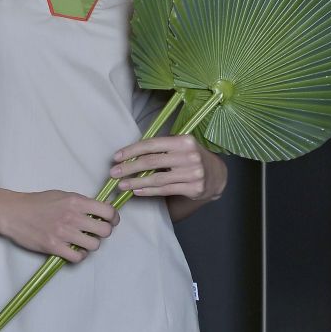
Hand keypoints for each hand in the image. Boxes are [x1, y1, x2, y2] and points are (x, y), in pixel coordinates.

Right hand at [0, 188, 119, 263]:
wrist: (13, 212)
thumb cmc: (36, 203)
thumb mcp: (61, 195)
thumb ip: (80, 203)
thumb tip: (99, 210)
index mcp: (76, 201)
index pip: (108, 211)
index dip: (114, 218)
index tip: (111, 221)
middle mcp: (72, 217)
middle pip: (105, 231)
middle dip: (103, 232)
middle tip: (96, 232)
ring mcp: (63, 233)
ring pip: (94, 245)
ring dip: (91, 245)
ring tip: (83, 242)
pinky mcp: (54, 247)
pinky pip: (78, 257)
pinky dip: (80, 255)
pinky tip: (75, 250)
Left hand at [109, 134, 226, 202]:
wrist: (217, 175)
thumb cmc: (191, 158)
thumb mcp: (181, 147)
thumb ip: (161, 148)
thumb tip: (131, 155)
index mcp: (184, 140)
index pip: (152, 144)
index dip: (132, 151)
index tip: (116, 157)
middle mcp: (189, 155)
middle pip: (152, 162)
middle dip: (129, 167)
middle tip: (113, 173)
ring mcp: (193, 173)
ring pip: (157, 179)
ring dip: (136, 182)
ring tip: (121, 185)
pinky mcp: (194, 188)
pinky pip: (165, 190)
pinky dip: (149, 191)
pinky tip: (137, 191)